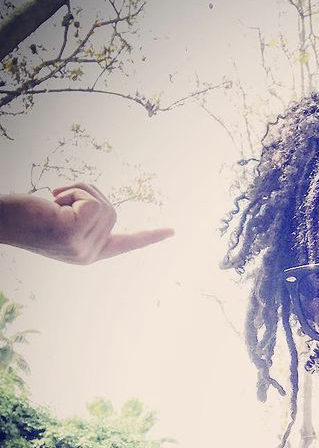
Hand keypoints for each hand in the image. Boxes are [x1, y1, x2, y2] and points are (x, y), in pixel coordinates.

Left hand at [0, 183, 173, 263]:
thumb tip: (97, 209)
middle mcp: (88, 256)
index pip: (124, 245)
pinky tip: (53, 203)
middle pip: (113, 212)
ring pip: (104, 204)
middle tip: (57, 198)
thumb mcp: (61, 219)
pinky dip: (75, 192)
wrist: (1, 222)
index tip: (172, 231)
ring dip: (79, 191)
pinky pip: (92, 201)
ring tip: (54, 201)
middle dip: (88, 194)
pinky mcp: (74, 234)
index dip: (150, 238)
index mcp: (87, 254)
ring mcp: (82, 248)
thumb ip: (84, 218)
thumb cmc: (25, 216)